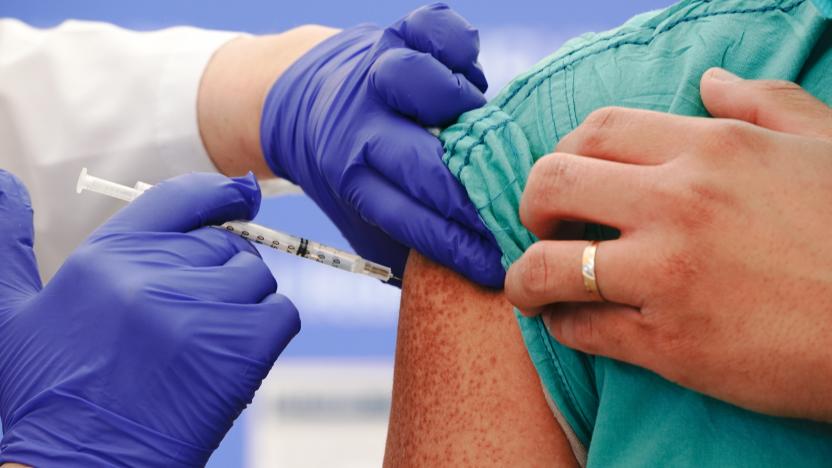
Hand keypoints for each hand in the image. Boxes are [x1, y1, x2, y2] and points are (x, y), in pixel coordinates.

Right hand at [0, 172, 298, 465]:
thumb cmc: (49, 397)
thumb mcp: (10, 313)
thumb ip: (7, 243)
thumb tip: (2, 180)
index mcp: (107, 255)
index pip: (181, 198)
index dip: (221, 193)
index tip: (243, 195)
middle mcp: (155, 275)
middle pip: (225, 244)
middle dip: (220, 270)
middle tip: (194, 313)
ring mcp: (201, 312)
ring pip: (256, 278)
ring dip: (244, 303)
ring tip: (205, 341)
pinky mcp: (239, 349)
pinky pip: (281, 314)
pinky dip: (268, 330)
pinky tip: (232, 356)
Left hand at [261, 3, 503, 286]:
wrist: (298, 100)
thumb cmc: (349, 169)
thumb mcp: (361, 216)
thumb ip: (408, 243)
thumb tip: (472, 282)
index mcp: (348, 176)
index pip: (410, 219)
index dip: (457, 246)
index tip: (496, 267)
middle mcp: (358, 124)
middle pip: (419, 161)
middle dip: (469, 196)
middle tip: (510, 211)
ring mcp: (375, 73)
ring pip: (415, 82)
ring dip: (455, 107)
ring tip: (476, 124)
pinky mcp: (395, 33)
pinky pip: (432, 27)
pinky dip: (456, 44)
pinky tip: (467, 68)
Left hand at [504, 68, 831, 420]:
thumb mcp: (824, 146)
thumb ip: (764, 104)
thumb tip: (709, 81)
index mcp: (713, 149)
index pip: (598, 130)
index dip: (566, 151)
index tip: (568, 178)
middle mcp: (679, 204)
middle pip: (552, 184)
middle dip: (531, 205)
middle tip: (542, 225)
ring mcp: (668, 275)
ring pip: (548, 266)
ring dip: (526, 277)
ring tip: (531, 286)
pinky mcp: (670, 343)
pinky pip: (583, 329)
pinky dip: (563, 326)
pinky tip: (569, 324)